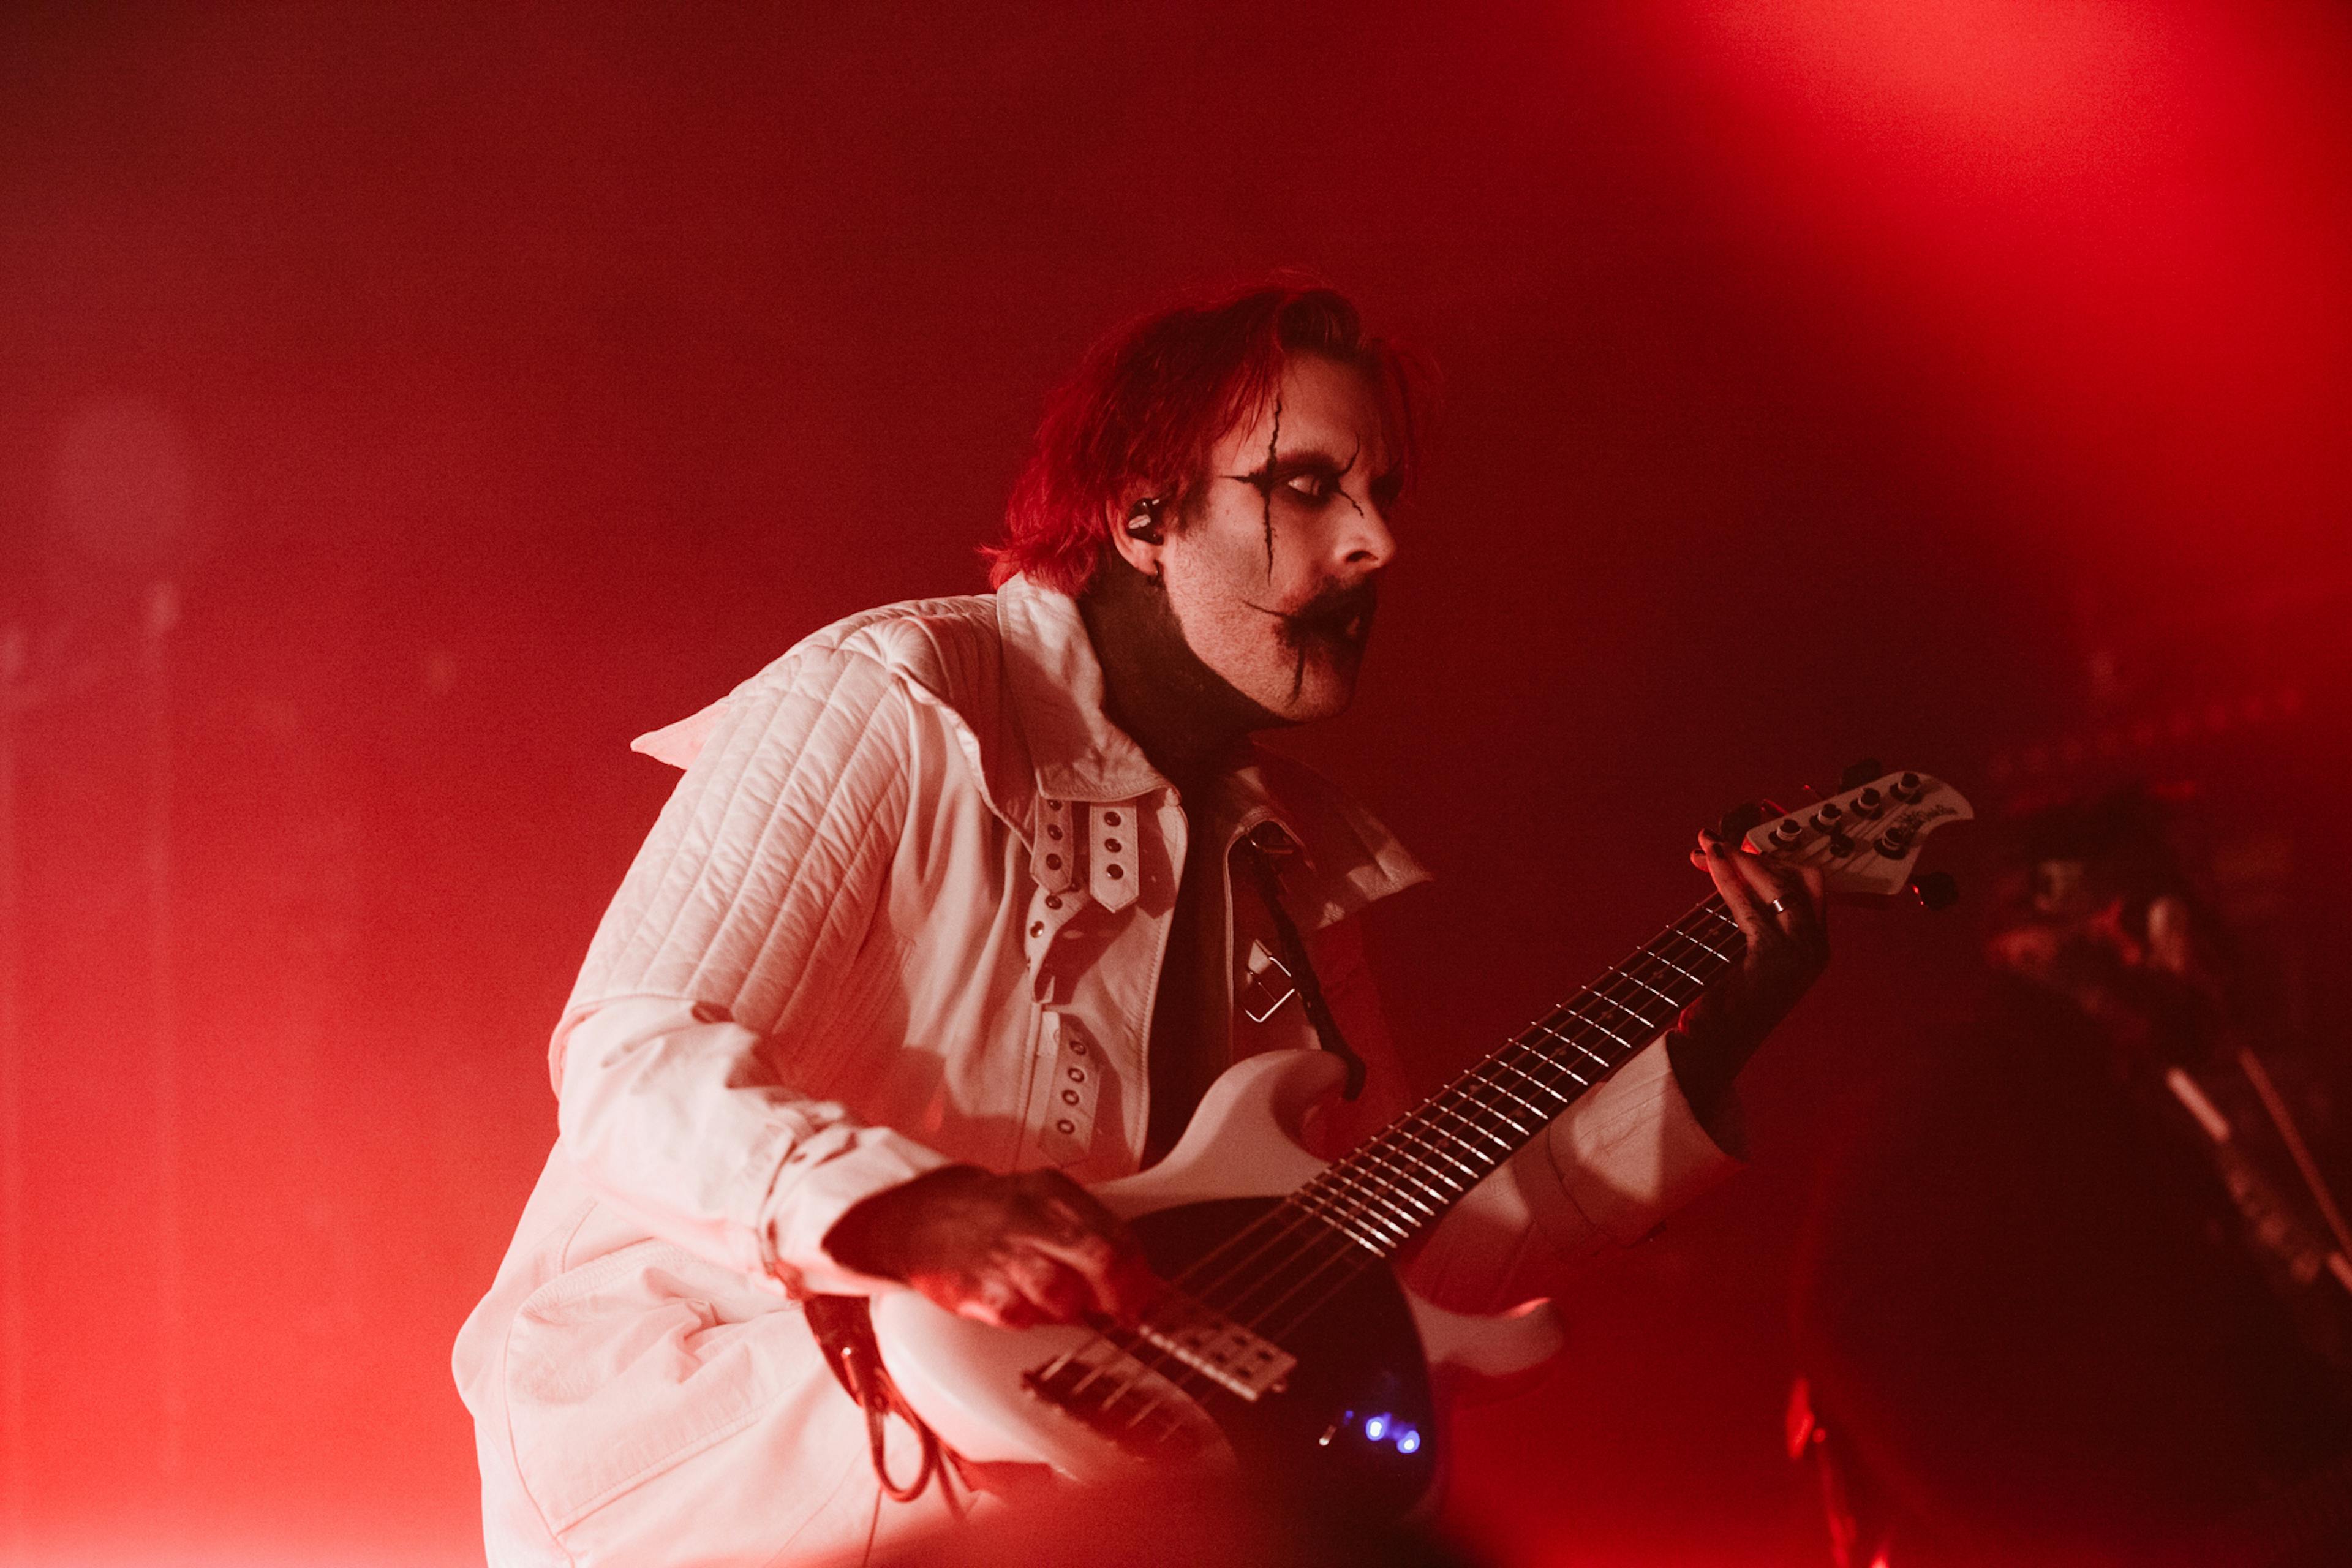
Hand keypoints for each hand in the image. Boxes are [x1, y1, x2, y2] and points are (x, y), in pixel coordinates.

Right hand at [822, 1164, 1161, 1329]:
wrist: (920, 1215)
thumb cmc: (992, 1216)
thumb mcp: (1044, 1203)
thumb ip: (1089, 1233)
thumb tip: (1135, 1275)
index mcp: (1054, 1194)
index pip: (1117, 1235)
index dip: (1138, 1274)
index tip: (1144, 1295)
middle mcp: (1031, 1218)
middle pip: (1100, 1259)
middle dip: (1118, 1296)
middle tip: (1120, 1313)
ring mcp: (1002, 1252)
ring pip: (1062, 1295)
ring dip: (1070, 1311)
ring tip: (1059, 1306)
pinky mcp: (975, 1287)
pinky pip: (1018, 1316)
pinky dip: (1028, 1319)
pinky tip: (1021, 1306)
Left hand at [1676, 826, 1830, 1092]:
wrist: (1712, 1050)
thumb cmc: (1723, 1006)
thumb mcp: (1743, 953)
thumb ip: (1748, 918)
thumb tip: (1727, 872)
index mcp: (1814, 947)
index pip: (1807, 885)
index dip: (1772, 859)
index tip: (1736, 845)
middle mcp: (1815, 949)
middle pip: (1797, 878)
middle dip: (1757, 853)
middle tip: (1717, 842)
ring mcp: (1800, 954)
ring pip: (1777, 885)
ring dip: (1740, 859)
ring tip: (1708, 844)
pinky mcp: (1774, 958)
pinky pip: (1749, 905)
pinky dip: (1728, 877)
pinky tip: (1712, 862)